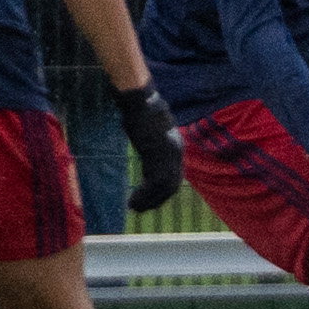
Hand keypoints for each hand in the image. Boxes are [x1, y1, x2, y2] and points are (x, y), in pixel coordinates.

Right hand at [116, 86, 186, 212]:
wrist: (139, 99)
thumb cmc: (141, 111)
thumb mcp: (151, 129)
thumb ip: (154, 141)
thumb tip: (150, 146)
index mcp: (175, 146)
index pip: (175, 176)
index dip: (164, 191)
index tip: (151, 200)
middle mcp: (175, 151)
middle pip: (172, 184)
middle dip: (158, 200)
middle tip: (141, 209)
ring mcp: (167, 152)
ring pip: (164, 186)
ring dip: (149, 201)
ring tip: (134, 208)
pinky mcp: (156, 153)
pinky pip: (154, 182)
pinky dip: (144, 196)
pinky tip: (132, 202)